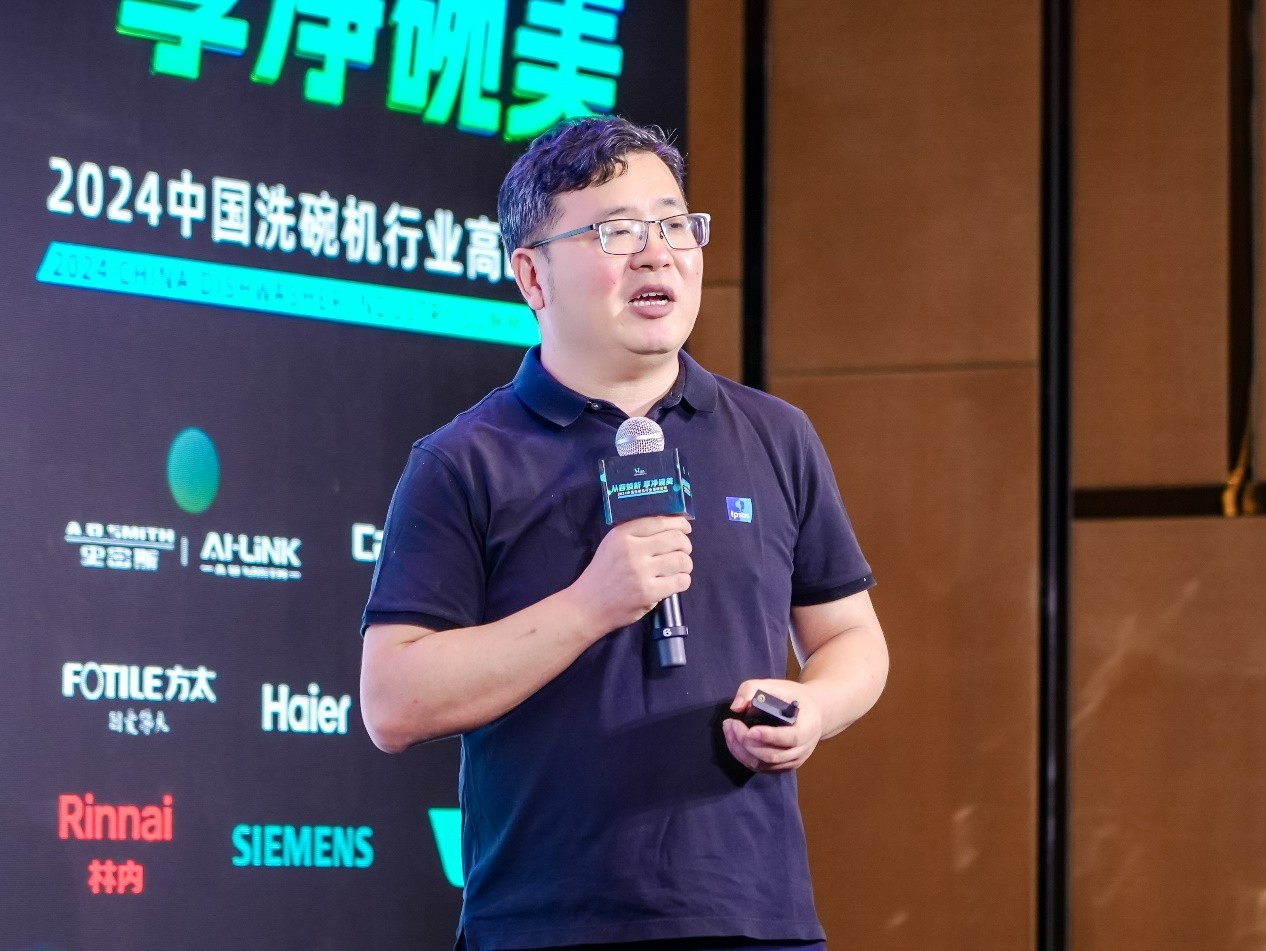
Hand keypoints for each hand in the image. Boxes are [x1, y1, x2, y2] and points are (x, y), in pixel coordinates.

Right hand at [567, 516, 692, 632]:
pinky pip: (680, 581)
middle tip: (683, 551)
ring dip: (686, 564)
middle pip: (676, 539)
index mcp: (622, 534)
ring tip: (680, 569)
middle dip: (686, 545)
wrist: (587, 606)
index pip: (660, 521)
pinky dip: (683, 581)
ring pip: (682, 560)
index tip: (685, 528)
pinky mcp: (648, 592)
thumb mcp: (612, 544)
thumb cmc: (602, 574)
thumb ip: (636, 533)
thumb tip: (669, 525)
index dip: (679, 523)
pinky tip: (675, 582)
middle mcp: (632, 549)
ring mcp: (641, 571)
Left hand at [722, 679, 823, 772]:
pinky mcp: (783, 766)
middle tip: (731, 724)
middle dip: (747, 742)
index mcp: (807, 728)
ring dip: (741, 750)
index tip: (749, 730)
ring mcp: (793, 761)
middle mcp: (802, 749)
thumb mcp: (776, 685)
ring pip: (764, 765)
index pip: (791, 738)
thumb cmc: (793, 697)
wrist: (814, 713)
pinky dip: (743, 756)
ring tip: (729, 730)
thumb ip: (753, 689)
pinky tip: (734, 741)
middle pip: (772, 755)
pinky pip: (761, 768)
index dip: (769, 736)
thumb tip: (736, 707)